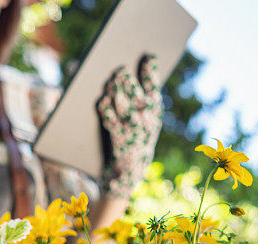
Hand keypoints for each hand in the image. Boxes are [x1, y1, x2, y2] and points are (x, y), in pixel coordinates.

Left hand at [98, 54, 163, 196]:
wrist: (129, 173)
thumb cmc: (134, 140)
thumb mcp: (144, 121)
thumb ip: (140, 101)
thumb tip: (128, 75)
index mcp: (155, 113)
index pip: (154, 87)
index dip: (151, 71)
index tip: (147, 56)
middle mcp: (147, 121)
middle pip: (136, 94)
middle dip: (127, 80)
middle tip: (120, 70)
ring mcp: (133, 131)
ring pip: (124, 105)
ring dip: (116, 92)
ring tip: (110, 82)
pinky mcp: (119, 141)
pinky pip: (111, 121)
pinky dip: (106, 110)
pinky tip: (102, 101)